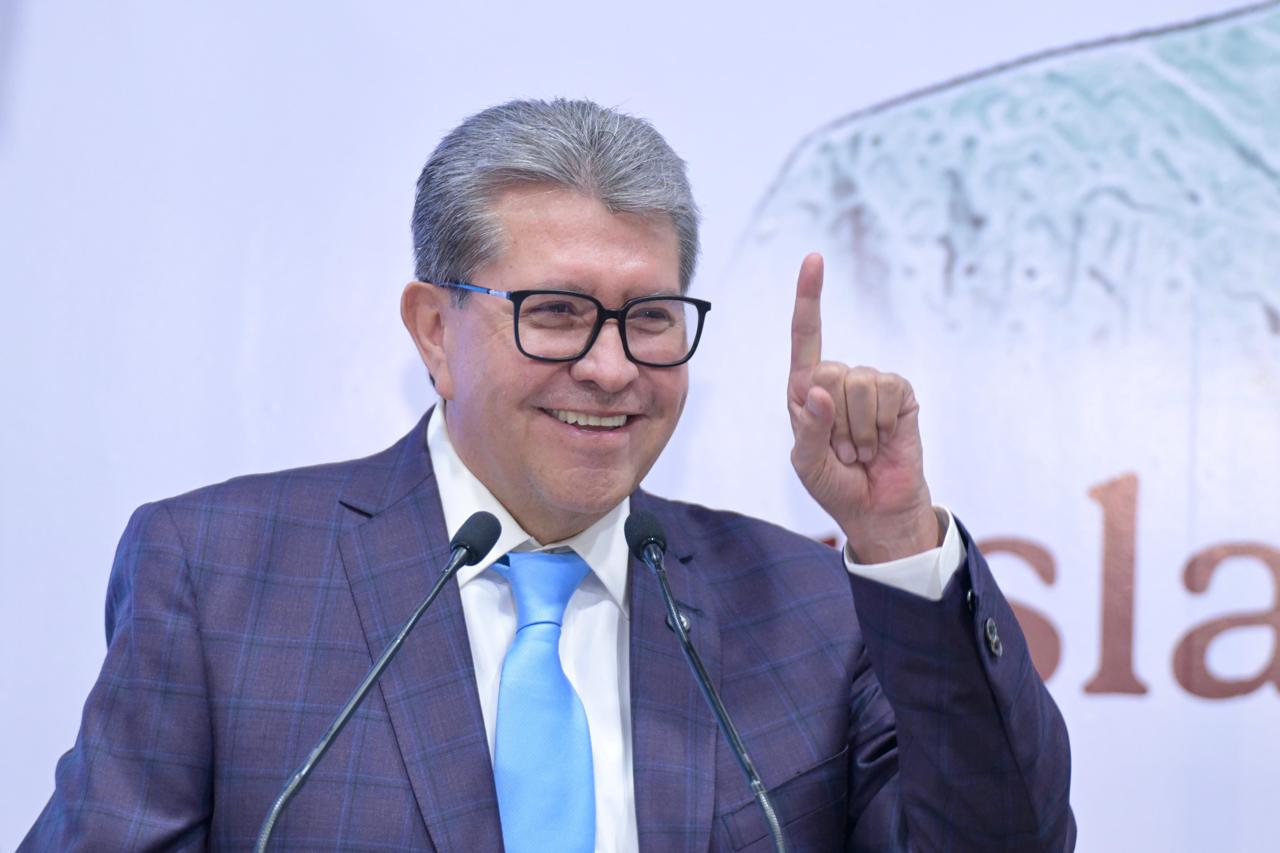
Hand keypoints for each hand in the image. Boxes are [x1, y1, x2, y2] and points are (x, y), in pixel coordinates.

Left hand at [787, 253, 939, 561]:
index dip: (809, 298)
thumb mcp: (808, 465)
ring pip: (859, 382)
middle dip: (834, 420)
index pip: (805, 337)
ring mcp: (871, 385)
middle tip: (842, 450)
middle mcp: (837, 380)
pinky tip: (883, 441)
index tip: (815, 259)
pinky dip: (882, 424)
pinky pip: (888, 391)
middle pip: (830, 371)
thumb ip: (809, 430)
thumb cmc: (835, 486)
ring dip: (858, 429)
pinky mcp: (900, 394)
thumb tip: (817, 392)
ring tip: (861, 450)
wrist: (878, 510)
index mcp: (805, 390)